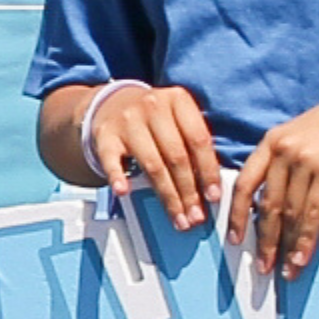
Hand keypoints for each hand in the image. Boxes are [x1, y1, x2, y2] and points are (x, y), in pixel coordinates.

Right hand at [73, 80, 226, 231]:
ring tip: (178, 218)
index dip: (208, 171)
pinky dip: (117, 177)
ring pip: (152, 164)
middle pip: (176, 156)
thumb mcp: (177, 118)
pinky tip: (124, 191)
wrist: (112, 102)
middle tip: (196, 216)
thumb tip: (210, 188)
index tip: (214, 197)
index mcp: (178, 100)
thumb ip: (193, 144)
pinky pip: (112, 161)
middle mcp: (153, 106)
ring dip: (167, 196)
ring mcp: (127, 121)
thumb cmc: (154, 118)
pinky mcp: (105, 135)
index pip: (199, 140)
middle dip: (189, 191)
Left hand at [224, 82, 318, 280]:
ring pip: (289, 213)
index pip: (244, 183)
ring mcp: (306, 160)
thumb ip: (287, 160)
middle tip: (262, 268)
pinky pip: (312, 214)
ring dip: (285, 247)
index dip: (236, 214)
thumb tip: (277, 201)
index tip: (234, 239)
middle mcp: (284, 149)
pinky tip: (301, 258)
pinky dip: (305, 240)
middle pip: (266, 204)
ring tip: (285, 271)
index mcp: (272, 140)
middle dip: (263, 240)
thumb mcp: (305, 134)